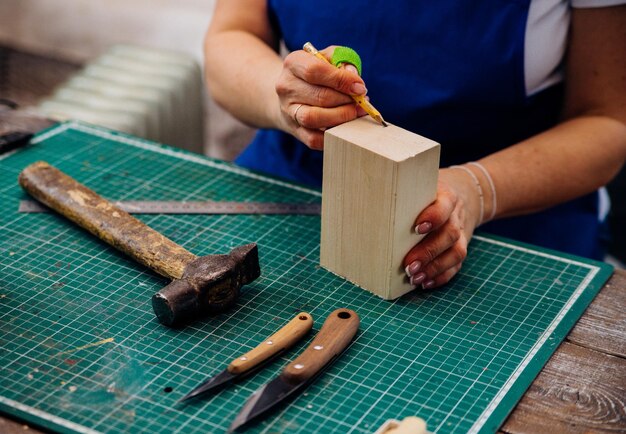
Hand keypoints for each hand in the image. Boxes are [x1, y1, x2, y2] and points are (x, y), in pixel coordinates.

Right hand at [275, 46, 367, 149]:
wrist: (292, 93)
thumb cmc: (317, 73)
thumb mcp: (328, 58)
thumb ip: (343, 62)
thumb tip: (356, 82)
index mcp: (293, 63)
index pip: (315, 70)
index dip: (341, 80)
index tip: (360, 87)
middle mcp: (286, 86)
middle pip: (319, 96)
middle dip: (346, 101)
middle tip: (361, 102)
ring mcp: (288, 110)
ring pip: (314, 118)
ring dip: (341, 117)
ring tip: (355, 112)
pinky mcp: (294, 129)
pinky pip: (313, 139)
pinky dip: (333, 135)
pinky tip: (345, 127)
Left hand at [403, 168, 483, 289]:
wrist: (464, 194)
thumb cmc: (427, 193)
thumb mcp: (417, 187)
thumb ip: (400, 195)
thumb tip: (366, 208)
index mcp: (446, 197)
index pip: (444, 205)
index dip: (434, 216)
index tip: (417, 228)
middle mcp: (455, 216)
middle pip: (449, 233)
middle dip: (428, 251)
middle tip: (408, 264)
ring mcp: (461, 234)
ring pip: (456, 252)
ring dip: (435, 268)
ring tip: (414, 277)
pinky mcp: (459, 248)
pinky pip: (456, 265)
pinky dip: (441, 276)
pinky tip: (424, 282)